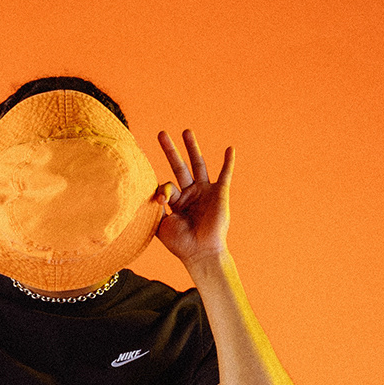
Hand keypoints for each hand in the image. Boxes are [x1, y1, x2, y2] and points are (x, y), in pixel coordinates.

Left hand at [156, 128, 232, 265]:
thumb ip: (155, 207)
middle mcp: (191, 194)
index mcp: (177, 202)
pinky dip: (228, 162)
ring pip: (198, 165)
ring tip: (186, 131)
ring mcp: (205, 192)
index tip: (164, 200)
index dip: (164, 190)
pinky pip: (225, 174)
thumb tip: (153, 191)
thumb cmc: (180, 244)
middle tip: (161, 133)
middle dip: (170, 151)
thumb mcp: (161, 225)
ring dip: (192, 148)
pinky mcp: (220, 193)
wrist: (200, 253)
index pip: (167, 186)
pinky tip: (230, 149)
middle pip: (179, 167)